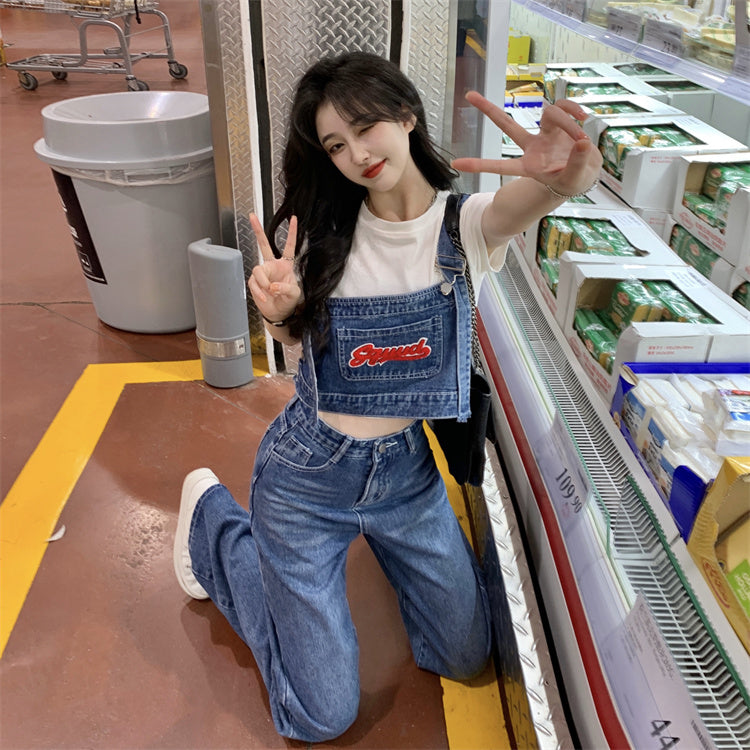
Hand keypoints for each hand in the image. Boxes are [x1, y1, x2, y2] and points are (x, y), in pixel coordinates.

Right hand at [247, 213, 301, 323]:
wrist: (279, 313)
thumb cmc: (289, 301)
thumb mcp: (294, 294)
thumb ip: (286, 288)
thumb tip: (273, 285)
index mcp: (286, 265)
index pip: (289, 247)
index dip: (291, 233)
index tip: (293, 219)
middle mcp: (273, 266)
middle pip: (264, 244)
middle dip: (258, 230)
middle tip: (252, 216)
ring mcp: (263, 273)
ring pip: (258, 270)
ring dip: (263, 282)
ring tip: (270, 292)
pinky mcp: (255, 282)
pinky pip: (254, 283)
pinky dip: (259, 291)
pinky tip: (265, 297)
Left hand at [452, 91, 601, 196]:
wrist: (586, 171)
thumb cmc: (574, 180)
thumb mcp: (575, 178)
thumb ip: (577, 162)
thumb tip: (582, 142)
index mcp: (529, 166)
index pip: (501, 166)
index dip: (479, 165)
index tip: (455, 163)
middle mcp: (532, 147)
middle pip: (507, 125)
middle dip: (489, 110)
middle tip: (469, 95)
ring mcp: (544, 134)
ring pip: (550, 113)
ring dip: (567, 120)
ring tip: (582, 136)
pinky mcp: (558, 124)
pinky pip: (564, 107)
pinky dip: (574, 110)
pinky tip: (584, 118)